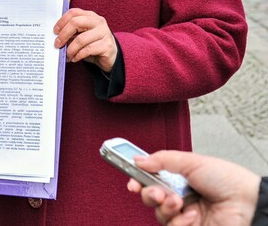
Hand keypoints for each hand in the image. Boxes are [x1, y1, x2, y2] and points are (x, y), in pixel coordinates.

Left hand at [53, 7, 116, 72]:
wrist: (111, 56)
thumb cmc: (93, 44)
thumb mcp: (81, 35)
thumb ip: (71, 32)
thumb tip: (56, 37)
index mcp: (90, 16)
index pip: (73, 12)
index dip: (62, 21)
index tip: (55, 31)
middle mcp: (98, 22)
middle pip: (76, 22)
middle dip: (63, 34)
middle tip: (57, 44)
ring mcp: (104, 33)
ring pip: (81, 39)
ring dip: (70, 49)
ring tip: (66, 55)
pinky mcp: (107, 45)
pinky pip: (87, 50)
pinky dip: (78, 55)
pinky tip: (74, 58)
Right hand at [127, 151, 259, 224]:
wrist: (248, 204)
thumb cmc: (228, 180)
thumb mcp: (192, 162)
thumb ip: (162, 159)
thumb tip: (138, 160)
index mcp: (179, 177)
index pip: (151, 178)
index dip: (138, 179)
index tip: (131, 180)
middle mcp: (180, 196)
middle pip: (150, 197)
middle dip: (148, 193)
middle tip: (156, 191)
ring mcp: (185, 214)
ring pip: (158, 214)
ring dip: (165, 207)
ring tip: (178, 201)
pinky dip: (179, 221)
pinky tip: (192, 215)